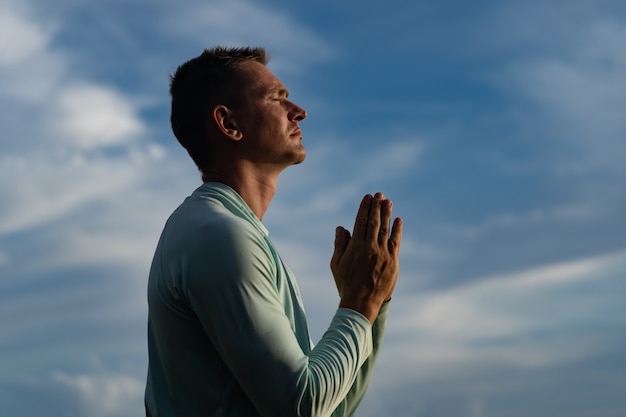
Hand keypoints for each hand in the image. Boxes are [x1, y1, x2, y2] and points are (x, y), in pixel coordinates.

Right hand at [330, 192, 402, 322]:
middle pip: (374, 222)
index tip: (367, 197)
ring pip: (385, 230)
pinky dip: (397, 231)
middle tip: (380, 194)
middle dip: (377, 207)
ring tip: (388, 202)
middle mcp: (370, 248)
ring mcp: (382, 254)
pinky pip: (396, 242)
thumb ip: (340, 244)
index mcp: (355, 247)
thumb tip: (341, 227)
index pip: (360, 222)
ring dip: (387, 214)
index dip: (364, 208)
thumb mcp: (337, 264)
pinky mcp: (392, 262)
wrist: (361, 303)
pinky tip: (398, 220)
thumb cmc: (346, 283)